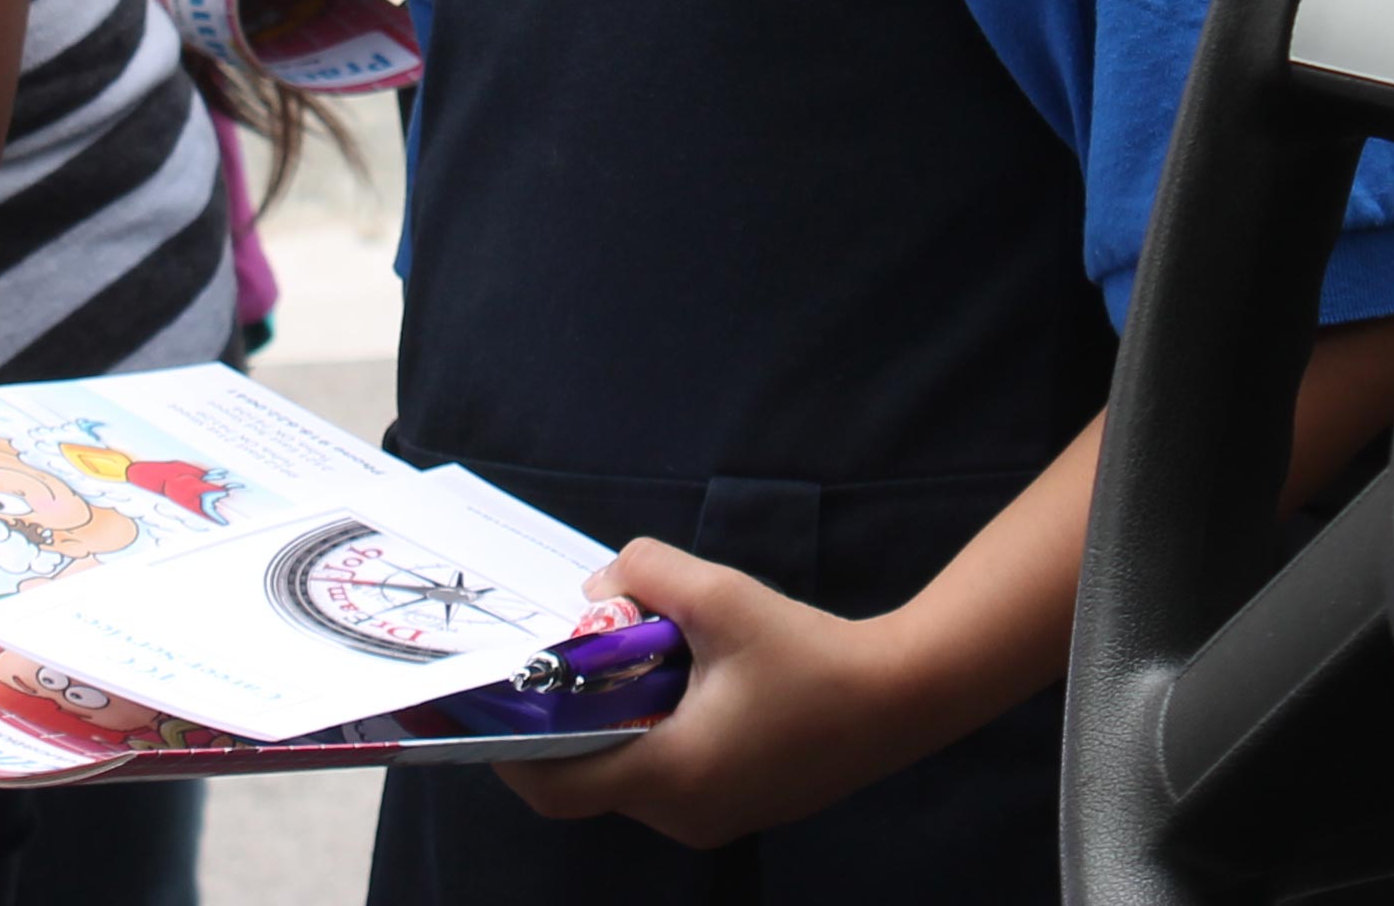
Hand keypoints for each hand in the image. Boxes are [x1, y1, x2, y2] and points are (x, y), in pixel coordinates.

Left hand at [500, 541, 951, 849]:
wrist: (903, 698)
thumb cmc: (813, 655)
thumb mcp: (723, 596)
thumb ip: (648, 575)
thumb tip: (598, 587)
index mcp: (669, 776)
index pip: (553, 786)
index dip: (509, 748)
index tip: (490, 701)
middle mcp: (682, 815)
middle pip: (588, 777)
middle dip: (568, 718)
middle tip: (565, 660)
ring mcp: (711, 819)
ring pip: (628, 775)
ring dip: (614, 722)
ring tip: (630, 657)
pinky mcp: (736, 806)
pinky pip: (666, 775)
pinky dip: (651, 732)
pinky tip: (676, 679)